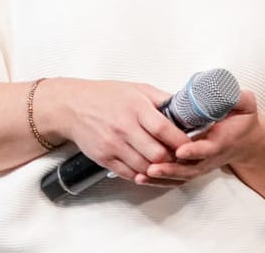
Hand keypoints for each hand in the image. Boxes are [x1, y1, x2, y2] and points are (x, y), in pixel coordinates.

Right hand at [42, 78, 191, 183]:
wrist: (72, 106)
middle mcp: (124, 128)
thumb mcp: (139, 89)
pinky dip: (142, 175)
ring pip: (144, 167)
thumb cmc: (106, 96)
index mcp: (136, 108)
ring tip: (168, 165)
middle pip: (156, 153)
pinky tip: (149, 170)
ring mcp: (113, 145)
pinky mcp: (104, 158)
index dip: (181, 141)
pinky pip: (128, 174)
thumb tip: (187, 108)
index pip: (164, 129)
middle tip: (182, 158)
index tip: (192, 145)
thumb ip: (163, 99)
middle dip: (173, 159)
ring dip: (159, 170)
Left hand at [141, 89, 263, 183]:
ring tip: (142, 175)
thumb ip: (238, 98)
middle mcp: (210, 157)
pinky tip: (141, 178)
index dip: (195, 150)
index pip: (208, 148)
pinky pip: (175, 179)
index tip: (181, 150)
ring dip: (162, 177)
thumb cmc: (242, 121)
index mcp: (222, 141)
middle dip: (171, 169)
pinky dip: (159, 181)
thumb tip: (227, 91)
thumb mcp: (246, 105)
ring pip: (181, 176)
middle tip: (153, 168)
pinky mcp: (192, 169)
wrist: (245, 141)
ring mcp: (201, 165)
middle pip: (190, 168)